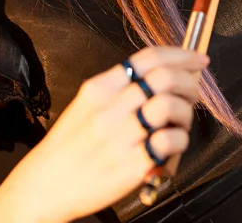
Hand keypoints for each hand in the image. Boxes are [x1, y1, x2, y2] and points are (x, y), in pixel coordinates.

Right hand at [0, 47, 207, 222]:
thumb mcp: (87, 104)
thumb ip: (122, 87)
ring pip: (169, 106)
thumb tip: (167, 73)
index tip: (197, 59)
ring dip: (185, 111)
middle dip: (189, 81)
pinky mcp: (130, 166)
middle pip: (164, 77)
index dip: (181, 55)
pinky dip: (180, 140)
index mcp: (99, 89)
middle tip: (192, 92)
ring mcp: (120, 138)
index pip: (148, 58)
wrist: (44, 186)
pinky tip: (171, 144)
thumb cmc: (70, 146)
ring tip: (179, 122)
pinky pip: (170, 142)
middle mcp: (109, 109)